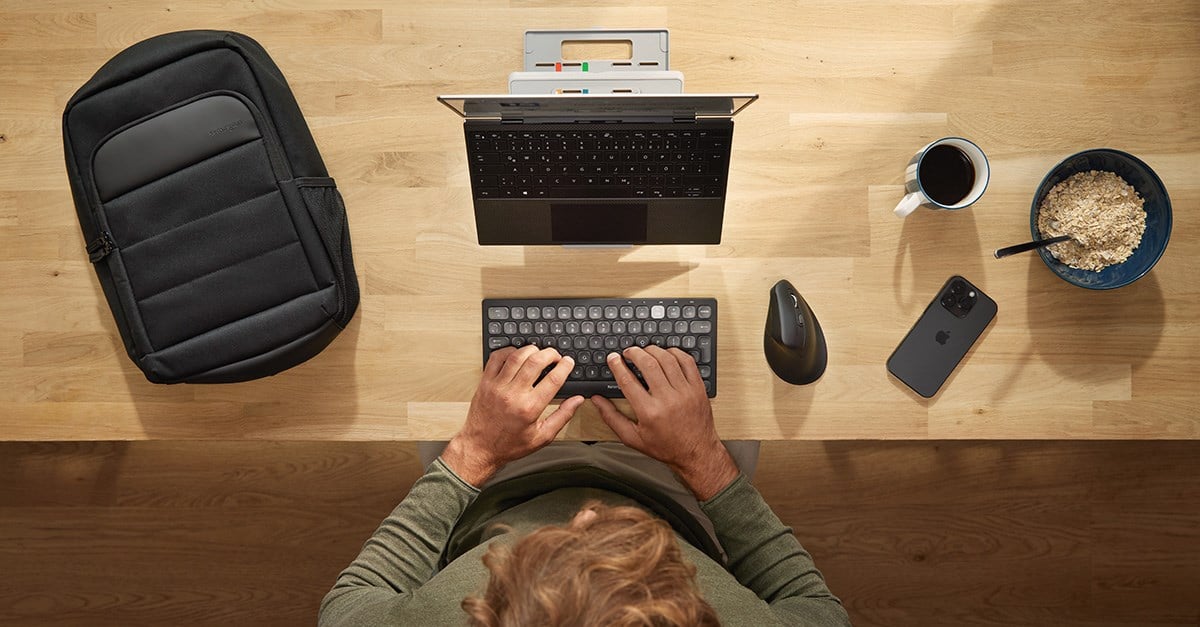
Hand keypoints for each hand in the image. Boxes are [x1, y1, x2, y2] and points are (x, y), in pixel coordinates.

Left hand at [442, 346, 583, 485]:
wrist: (480, 448)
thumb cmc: (509, 444)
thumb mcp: (542, 436)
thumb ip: (562, 416)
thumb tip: (577, 401)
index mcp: (530, 408)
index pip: (553, 379)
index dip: (565, 367)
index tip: (568, 362)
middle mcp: (513, 395)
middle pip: (536, 362)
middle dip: (550, 354)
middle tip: (555, 356)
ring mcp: (497, 387)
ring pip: (517, 356)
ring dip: (531, 349)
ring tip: (538, 352)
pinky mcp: (485, 383)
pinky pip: (497, 358)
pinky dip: (509, 351)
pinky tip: (516, 354)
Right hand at [591, 346, 737, 499]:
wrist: (696, 453)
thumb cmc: (666, 447)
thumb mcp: (633, 437)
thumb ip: (611, 417)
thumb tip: (597, 400)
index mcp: (649, 412)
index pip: (628, 381)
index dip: (617, 365)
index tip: (613, 358)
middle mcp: (668, 399)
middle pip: (648, 364)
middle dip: (634, 353)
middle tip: (628, 352)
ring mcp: (685, 392)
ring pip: (667, 359)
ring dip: (653, 350)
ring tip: (645, 352)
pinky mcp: (698, 388)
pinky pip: (687, 361)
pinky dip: (675, 353)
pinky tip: (666, 354)